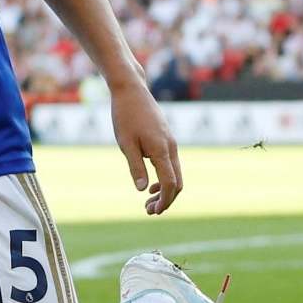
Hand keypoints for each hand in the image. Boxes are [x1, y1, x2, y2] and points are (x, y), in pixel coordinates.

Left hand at [110, 76, 183, 215]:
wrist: (131, 90)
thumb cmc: (125, 116)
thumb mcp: (126, 144)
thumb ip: (135, 167)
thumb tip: (142, 190)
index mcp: (161, 150)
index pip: (170, 183)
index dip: (164, 201)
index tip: (153, 212)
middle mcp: (171, 147)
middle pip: (177, 181)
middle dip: (166, 199)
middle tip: (148, 211)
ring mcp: (171, 142)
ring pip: (175, 173)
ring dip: (165, 190)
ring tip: (147, 201)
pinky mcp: (166, 139)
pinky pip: (171, 164)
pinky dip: (164, 177)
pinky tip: (151, 183)